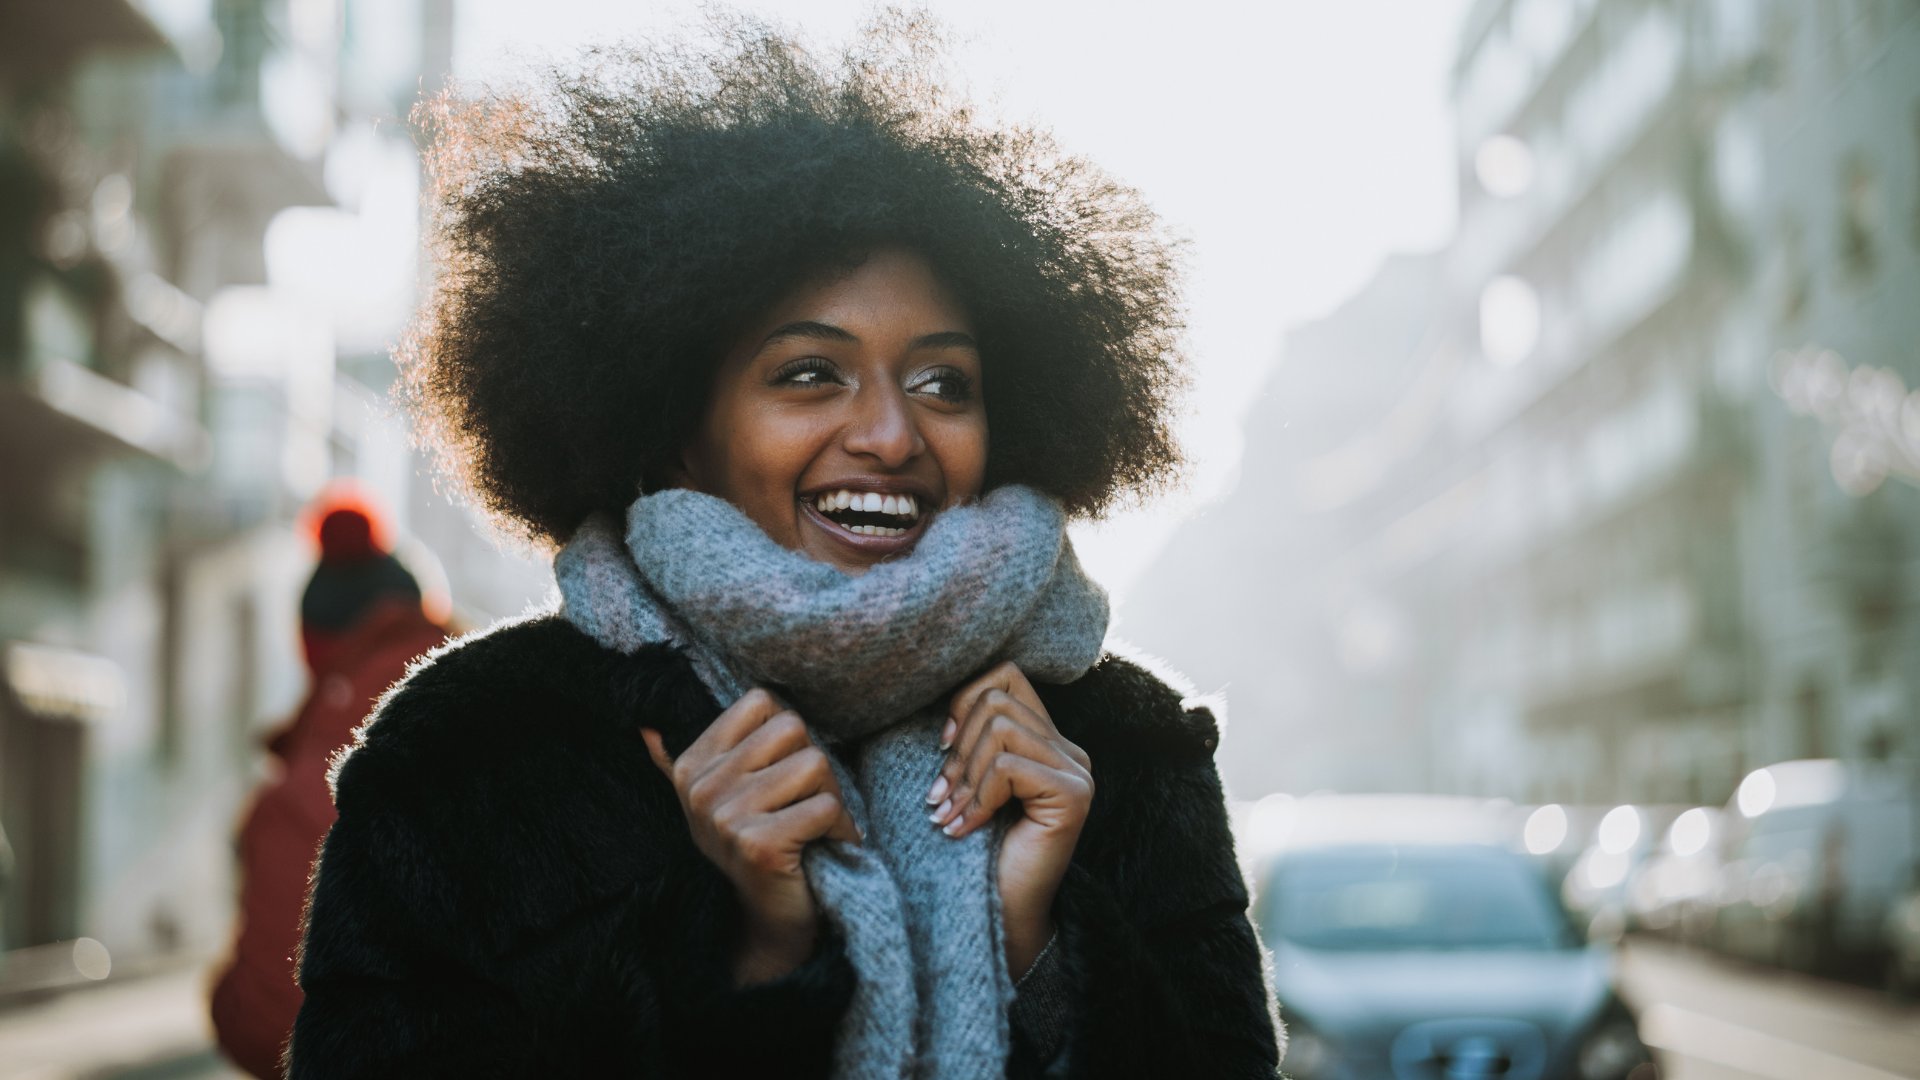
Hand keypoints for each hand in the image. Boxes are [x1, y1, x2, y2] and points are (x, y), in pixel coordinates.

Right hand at [642, 688, 860, 986]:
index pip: (761, 702)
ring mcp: (726, 818)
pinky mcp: (759, 845)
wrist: (767, 923)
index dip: (787, 736)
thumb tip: (644, 728)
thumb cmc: (758, 847)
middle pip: (792, 728)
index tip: (781, 777)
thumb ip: (686, 761)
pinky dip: (840, 828)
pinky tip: (822, 848)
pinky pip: (826, 806)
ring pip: (814, 764)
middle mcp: (701, 788)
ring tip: (813, 826)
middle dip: (815, 765)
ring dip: (830, 797)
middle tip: (806, 804)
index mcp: (691, 765)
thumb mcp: (720, 799)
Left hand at [926, 661, 1092, 976]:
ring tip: (950, 813)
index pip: (1006, 675)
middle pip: (998, 699)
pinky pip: (1008, 766)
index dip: (963, 702)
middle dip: (956, 748)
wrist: (1000, 913)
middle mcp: (1070, 750)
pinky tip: (965, 828)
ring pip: (999, 727)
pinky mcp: (1074, 795)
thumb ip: (969, 736)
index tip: (942, 749)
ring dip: (963, 776)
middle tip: (940, 796)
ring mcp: (1078, 772)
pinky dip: (977, 797)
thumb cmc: (977, 850)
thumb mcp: (968, 780)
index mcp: (1048, 739)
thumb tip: (942, 698)